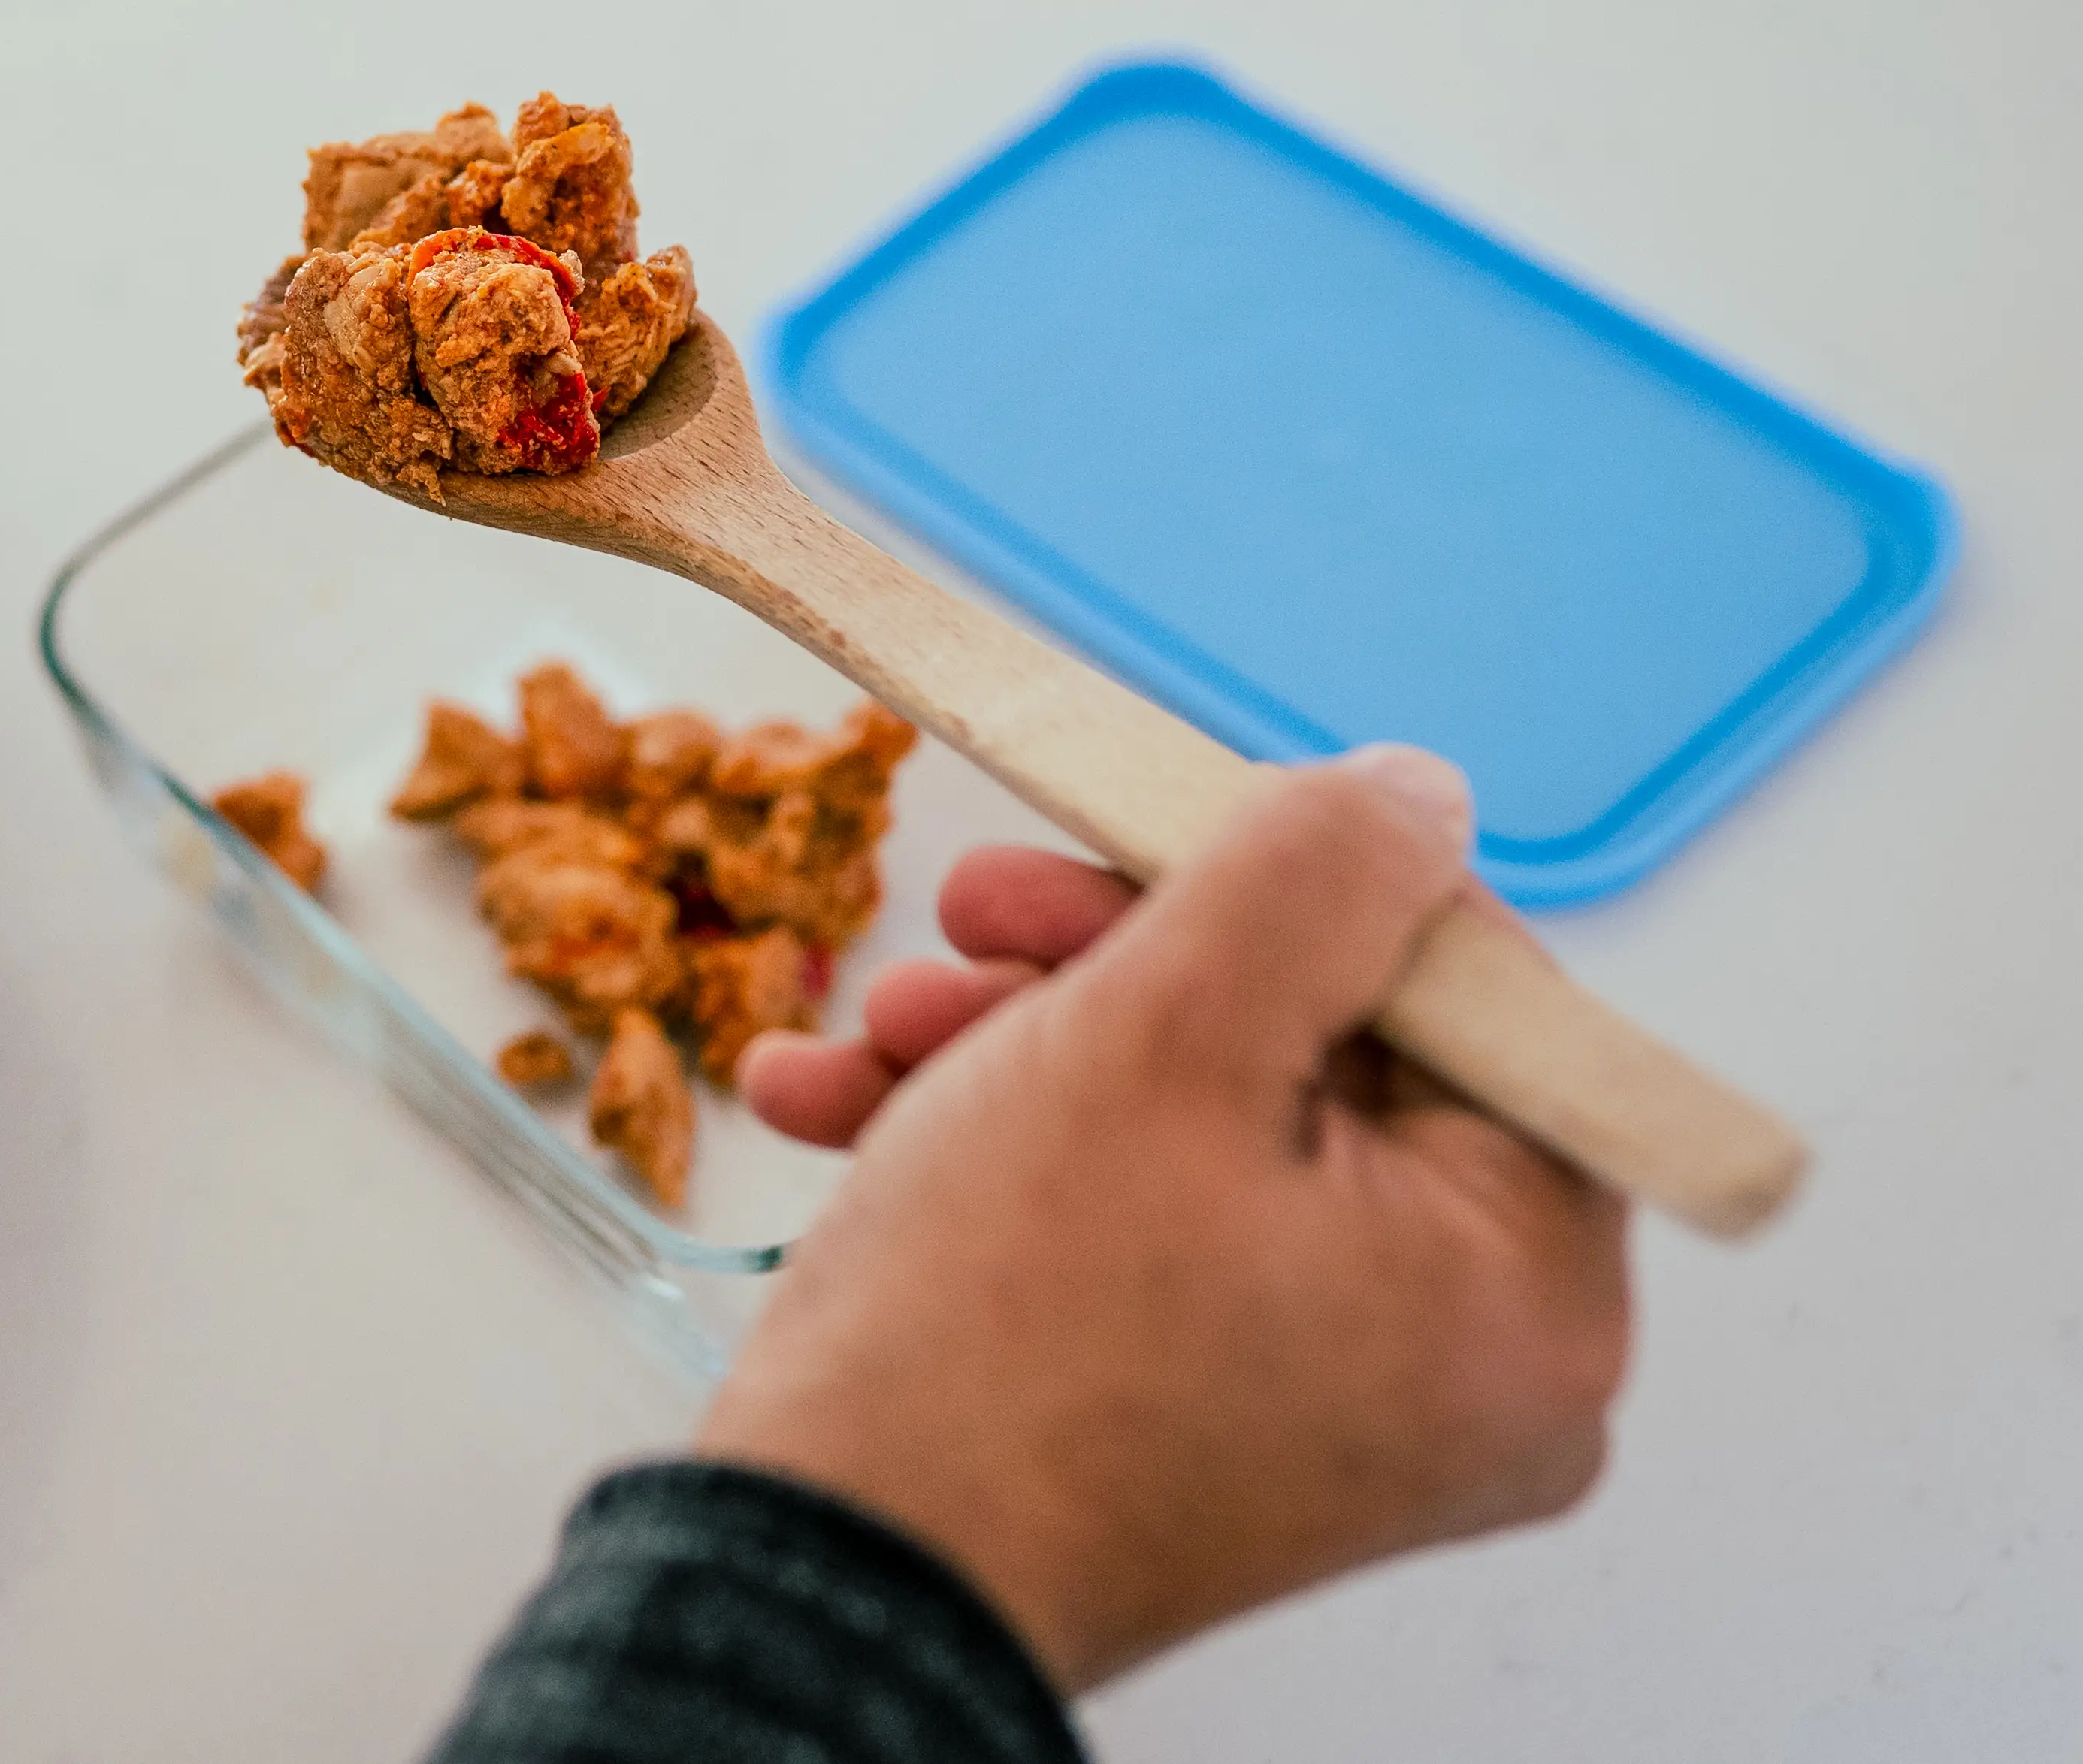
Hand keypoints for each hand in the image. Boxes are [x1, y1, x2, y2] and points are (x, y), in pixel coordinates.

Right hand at [696, 748, 1632, 1692]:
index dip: (1279, 887)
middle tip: (967, 925)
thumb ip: (1311, 878)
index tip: (1119, 845)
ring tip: (877, 1039)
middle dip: (1103, 971)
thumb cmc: (1007, 1340)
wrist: (838, 1570)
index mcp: (1531, 1286)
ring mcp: (1344, 1405)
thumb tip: (1410, 798)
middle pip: (1319, 1056)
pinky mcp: (1219, 1421)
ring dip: (1021, 1048)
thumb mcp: (1162, 1028)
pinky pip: (1147, 1231)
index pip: (1461, 993)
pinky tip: (853, 1108)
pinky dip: (1007, 1155)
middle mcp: (1472, 1364)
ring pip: (1202, 1129)